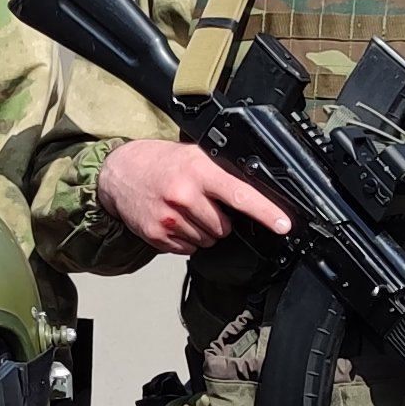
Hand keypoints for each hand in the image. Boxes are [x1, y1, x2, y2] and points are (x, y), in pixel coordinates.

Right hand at [99, 138, 289, 254]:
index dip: (266, 212)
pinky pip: (188, 249)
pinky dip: (186, 239)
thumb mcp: (196, 156)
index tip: (283, 224)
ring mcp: (169, 217)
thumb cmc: (163, 163)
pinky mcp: (157, 235)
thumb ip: (223, 173)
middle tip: (203, 203)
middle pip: (224, 227)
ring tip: (187, 210)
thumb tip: (257, 192)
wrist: (121, 172)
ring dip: (203, 231)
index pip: (241, 195)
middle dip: (220, 220)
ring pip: (208, 241)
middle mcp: (184, 194)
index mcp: (199, 172)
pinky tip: (175, 220)